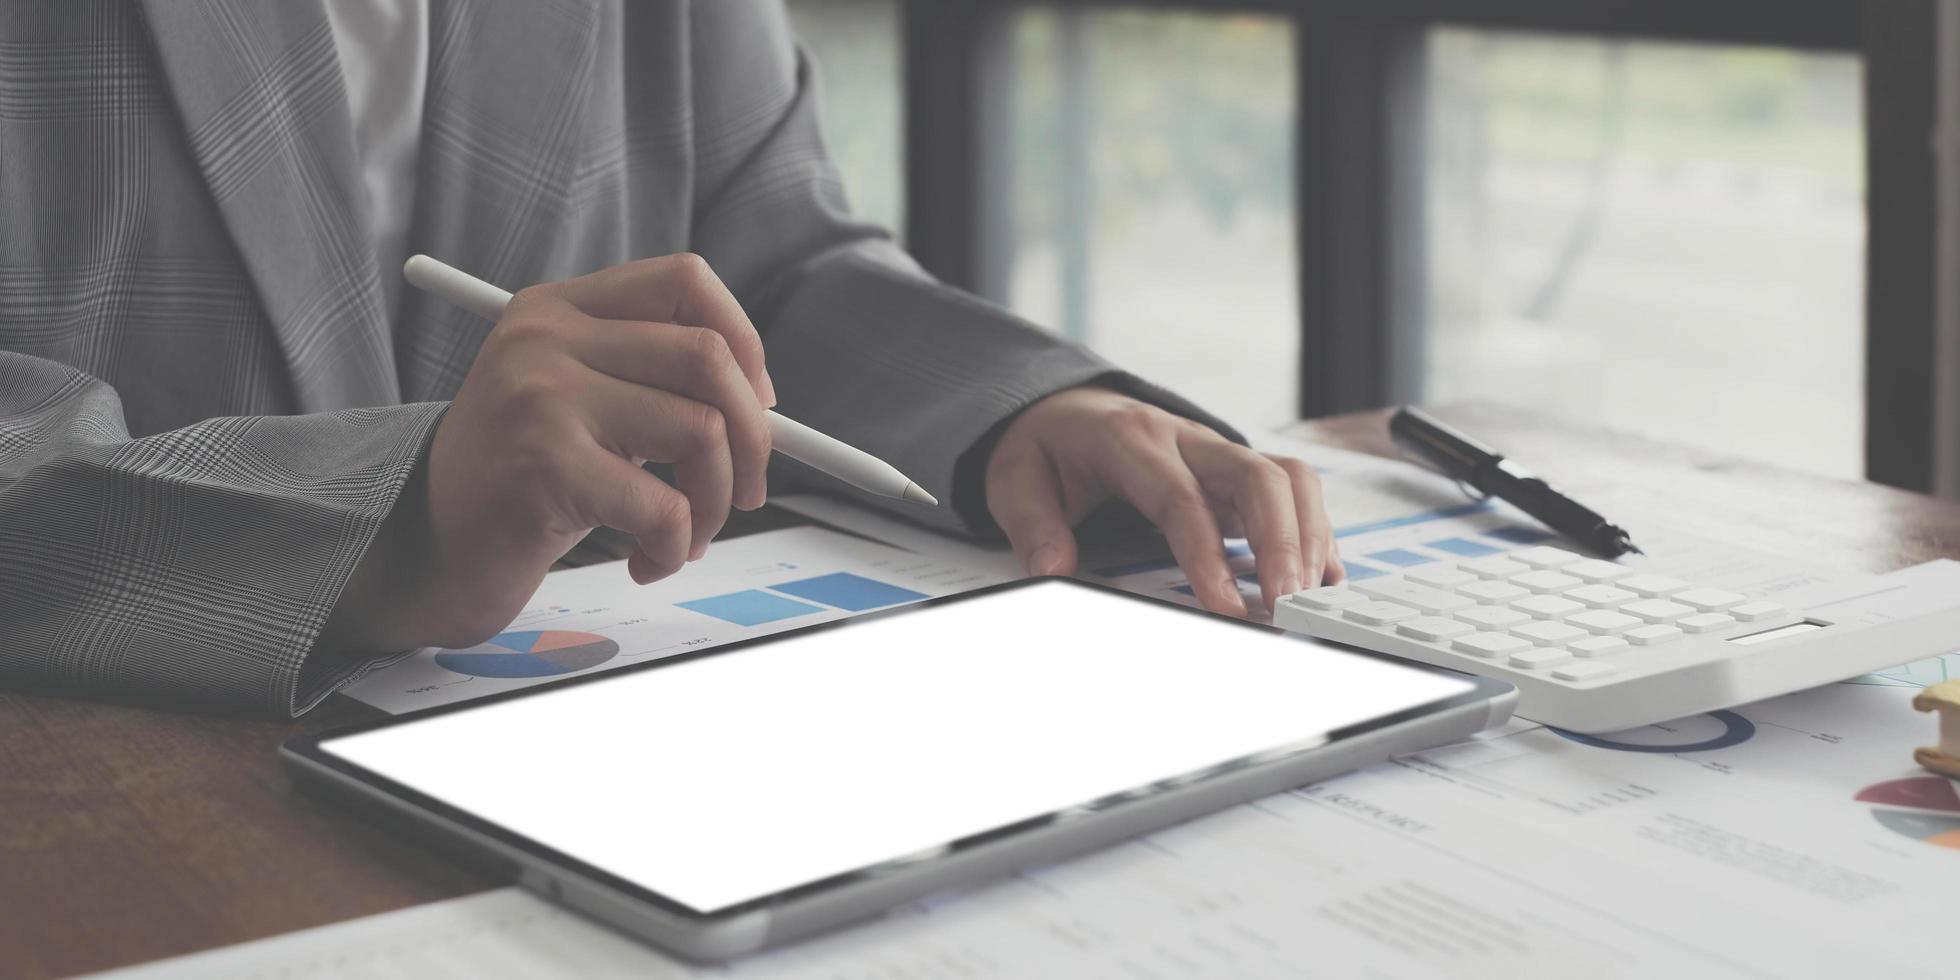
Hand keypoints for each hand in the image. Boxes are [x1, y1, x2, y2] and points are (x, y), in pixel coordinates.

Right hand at [320, 253, 775, 652]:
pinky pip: (666, 507)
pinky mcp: (544, 465)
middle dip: (754, 438)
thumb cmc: (523, 484)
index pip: (686, 280)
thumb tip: (766, 406)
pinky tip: (646, 561)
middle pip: (709, 356)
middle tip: (744, 492)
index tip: (757, 404)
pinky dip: (676, 547)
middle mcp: (546, 338)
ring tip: (682, 536)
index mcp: (559, 307)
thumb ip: (657, 383)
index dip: (744, 341)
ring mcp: (541, 396)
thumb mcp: (583, 405)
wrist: (427, 548)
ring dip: (713, 506)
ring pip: (702, 431)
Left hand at [985, 387, 1341, 615]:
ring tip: (1307, 595)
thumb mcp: (1016, 479)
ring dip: (1307, 535)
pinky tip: (1321, 574)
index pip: (1181, 499)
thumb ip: (1033, 525)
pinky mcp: (1234, 471)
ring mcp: (1216, 452)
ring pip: (1286, 478)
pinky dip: (1313, 530)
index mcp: (1131, 441)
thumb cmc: (1048, 446)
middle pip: (1255, 477)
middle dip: (1281, 542)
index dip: (1208, 555)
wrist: (1064, 407)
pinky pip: (1291, 490)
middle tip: (1285, 603)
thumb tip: (1052, 568)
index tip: (1225, 608)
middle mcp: (1185, 440)